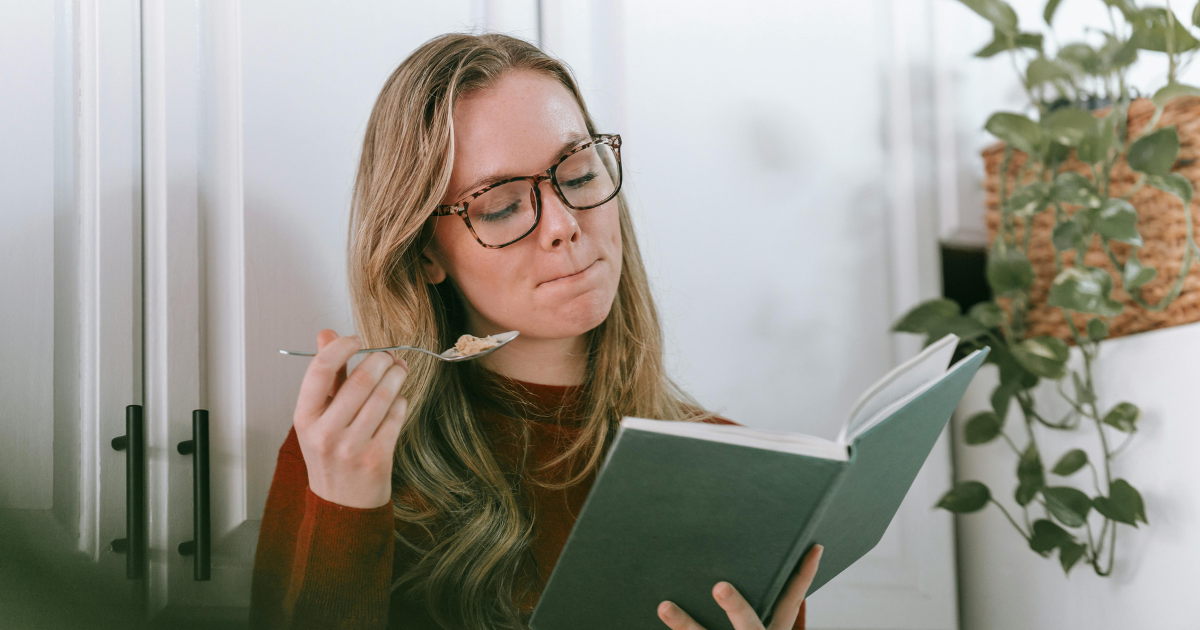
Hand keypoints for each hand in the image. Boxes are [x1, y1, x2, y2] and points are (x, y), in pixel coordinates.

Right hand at [293, 329, 408, 508]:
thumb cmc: (330, 455)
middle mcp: (325, 432)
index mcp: (305, 418)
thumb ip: (326, 375)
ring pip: (384, 395)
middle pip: (361, 379)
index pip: (321, 369)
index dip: (342, 346)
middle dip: (381, 360)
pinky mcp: (377, 457)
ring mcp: (352, 446)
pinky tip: (397, 402)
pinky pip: (397, 415)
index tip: (357, 339)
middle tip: (389, 356)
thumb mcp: (318, 417)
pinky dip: (400, 402)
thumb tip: (326, 333)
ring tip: (399, 370)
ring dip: (396, 376)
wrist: (341, 506)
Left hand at [657, 544, 822, 629]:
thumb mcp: (762, 624)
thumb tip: (733, 556)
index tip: (814, 547)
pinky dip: (678, 628)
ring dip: (686, 623)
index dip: (805, 574)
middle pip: (749, 626)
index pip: (792, 601)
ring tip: (665, 606)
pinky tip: (660, 611)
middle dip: (736, 608)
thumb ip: (753, 601)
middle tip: (719, 586)